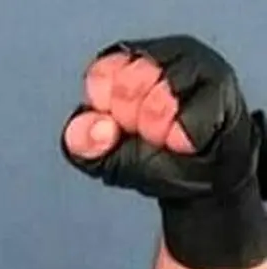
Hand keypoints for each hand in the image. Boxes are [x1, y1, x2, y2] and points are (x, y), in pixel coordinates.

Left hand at [61, 35, 263, 201]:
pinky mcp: (218, 82)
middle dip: (132, 123)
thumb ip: (82, 142)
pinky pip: (188, 119)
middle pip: (128, 86)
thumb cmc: (151, 159)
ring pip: (160, 101)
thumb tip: (99, 128)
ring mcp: (190, 63)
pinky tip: (186, 141)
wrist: (201, 179)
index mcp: (119, 66)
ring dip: (158, 132)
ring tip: (166, 136)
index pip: (101, 74)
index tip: (117, 125)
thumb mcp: (103, 158)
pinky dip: (182, 140)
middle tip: (144, 132)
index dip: (106, 109)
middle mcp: (155, 56)